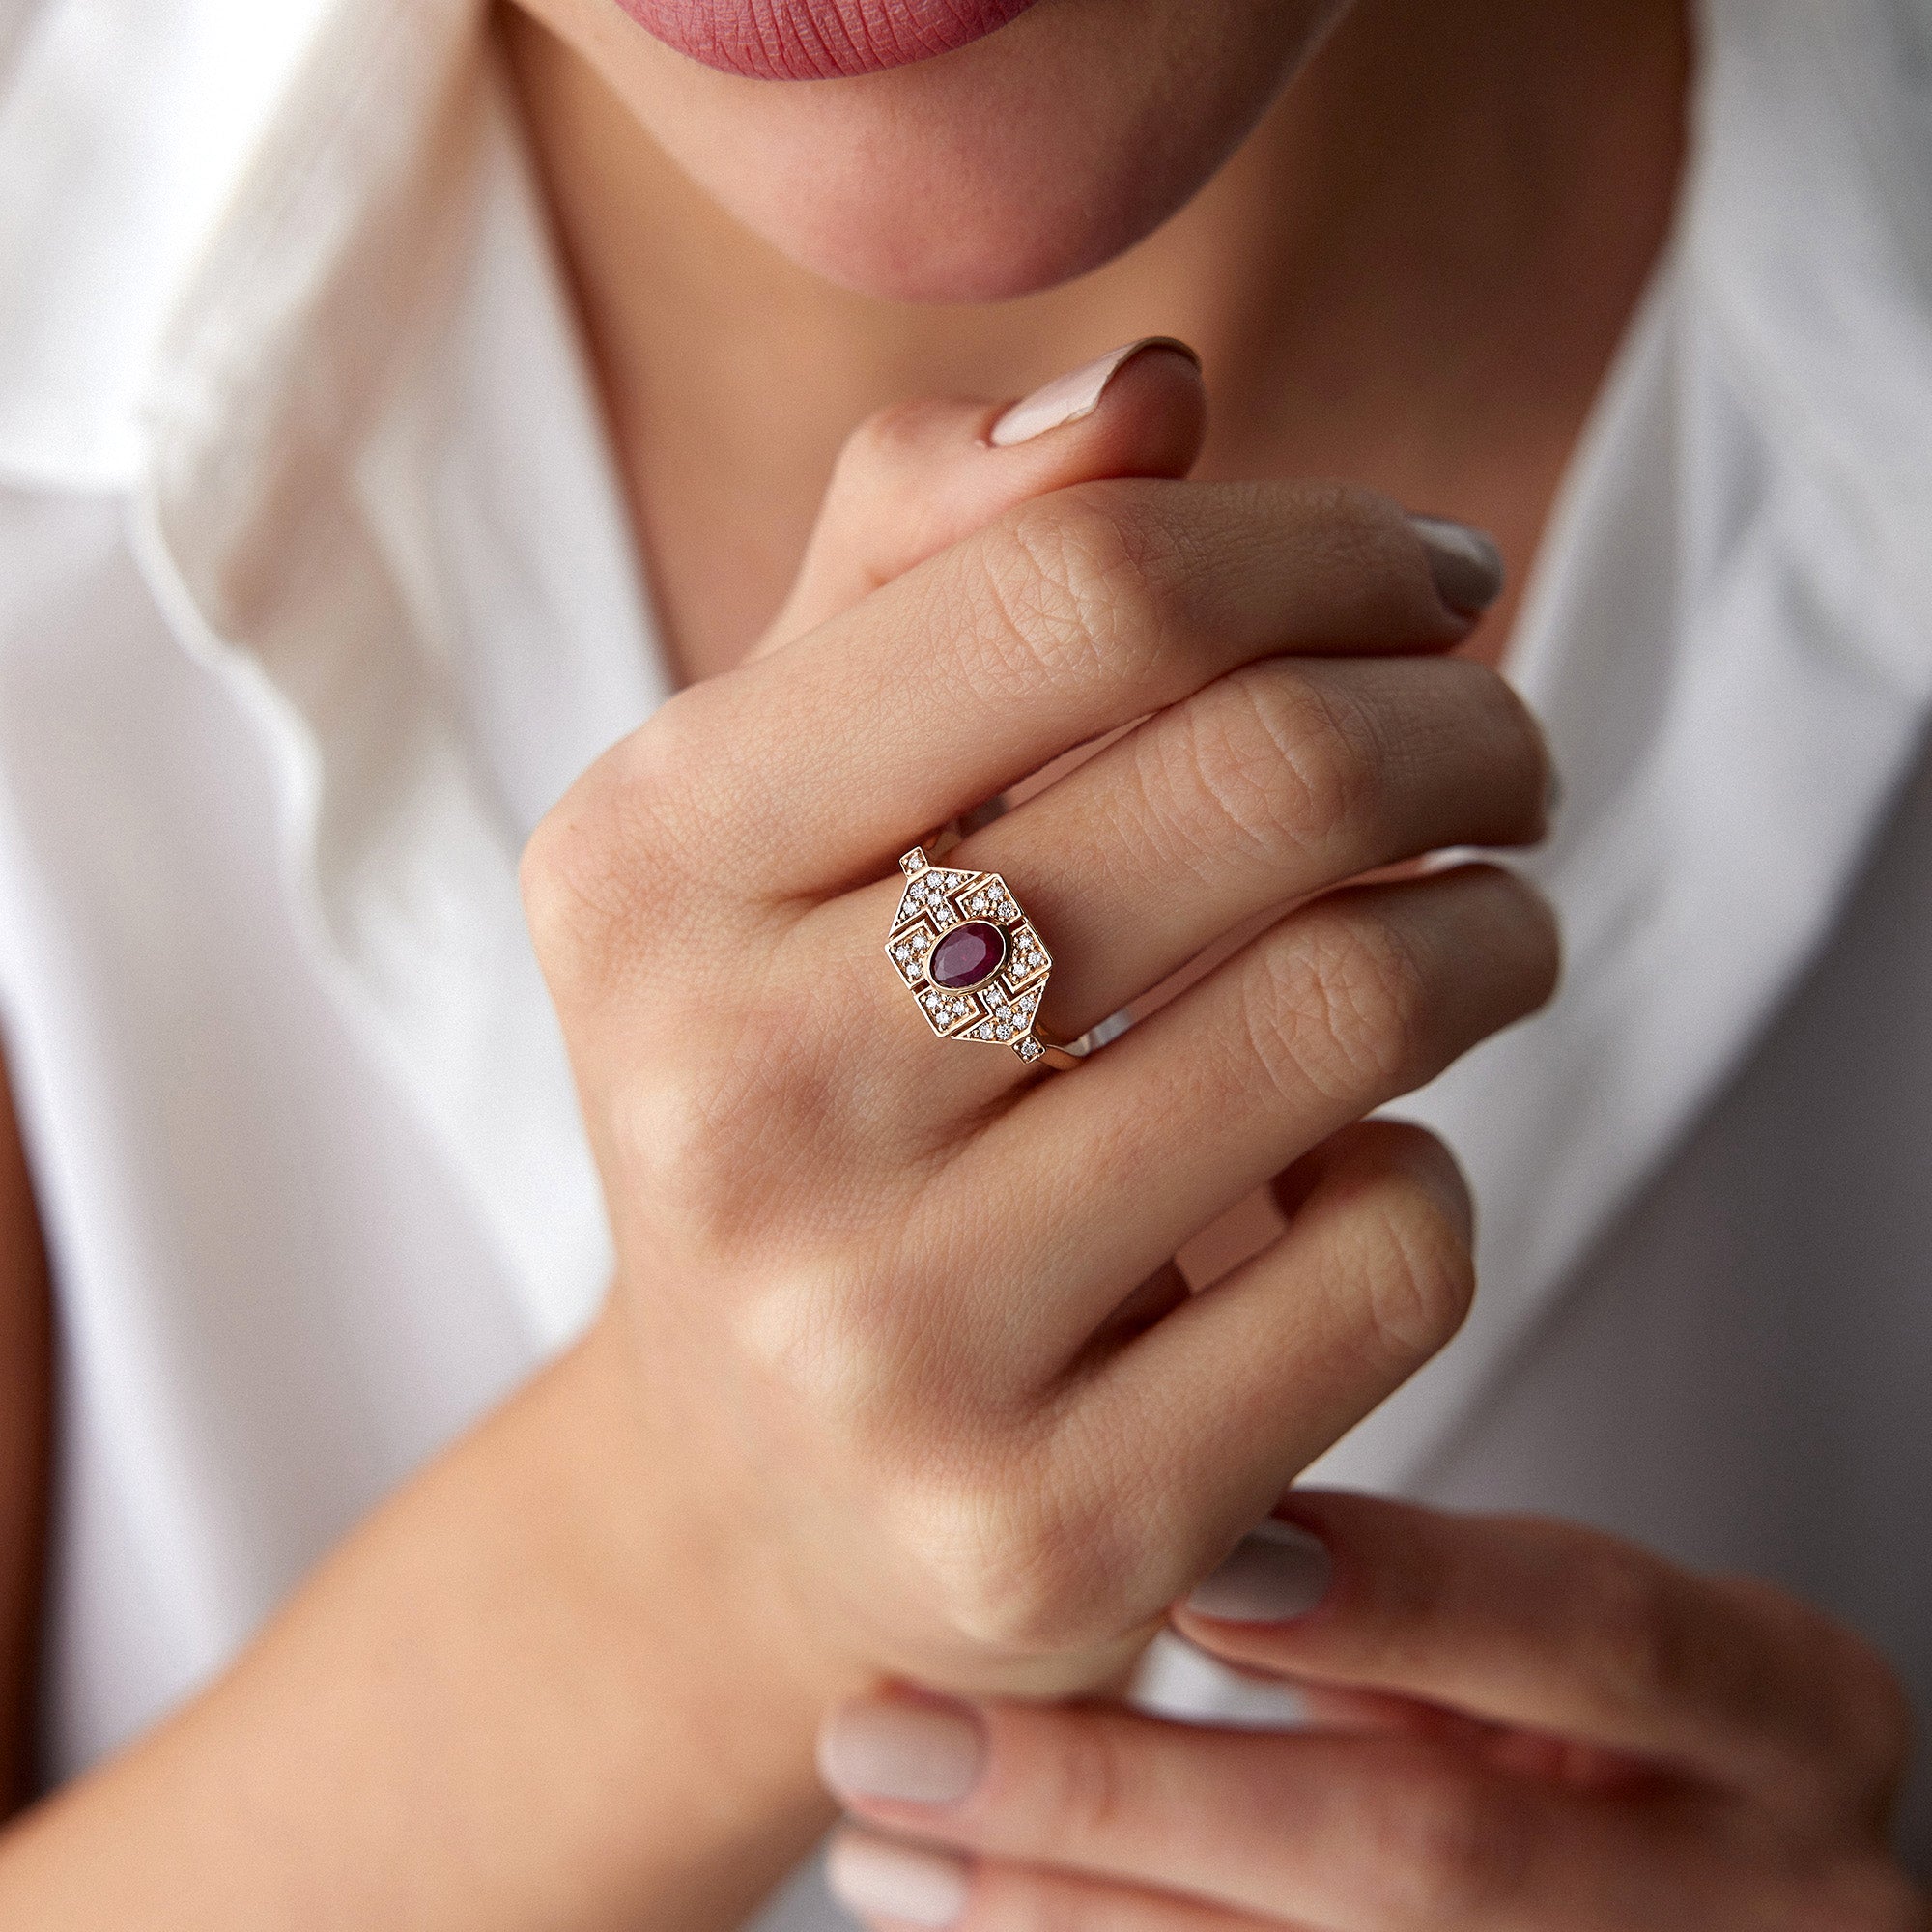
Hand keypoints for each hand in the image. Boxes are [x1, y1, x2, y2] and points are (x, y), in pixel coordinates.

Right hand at [522, 345, 1557, 1699]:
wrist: (757, 1482)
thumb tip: (1148, 390)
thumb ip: (929, 565)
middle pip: (1261, 781)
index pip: (1075, 590)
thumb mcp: (782, 813)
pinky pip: (1395, 1262)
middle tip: (1502, 760)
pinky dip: (1432, 1173)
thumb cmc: (805, 1084)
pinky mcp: (1050, 1531)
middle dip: (1464, 731)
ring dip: (1497, 934)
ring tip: (1485, 934)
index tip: (1427, 585)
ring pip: (1361, 1013)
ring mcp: (885, 1345)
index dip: (1319, 546)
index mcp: (643, 872)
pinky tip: (1360, 1168)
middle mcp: (730, 1105)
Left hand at [820, 1492, 1924, 1927]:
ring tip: (885, 1841)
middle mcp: (1764, 1887)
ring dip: (1073, 1916)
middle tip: (907, 1738)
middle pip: (1428, 1858)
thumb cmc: (1588, 1711)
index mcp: (1779, 1708)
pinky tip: (966, 1913)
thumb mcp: (1558, 1625)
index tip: (1184, 1559)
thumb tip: (1164, 1478)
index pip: (1592, 1634)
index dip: (1392, 1599)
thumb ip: (1409, 1578)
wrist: (1695, 1900)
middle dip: (1135, 1801)